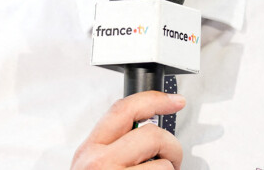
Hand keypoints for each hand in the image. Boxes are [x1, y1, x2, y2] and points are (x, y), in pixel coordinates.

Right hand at [71, 90, 185, 168]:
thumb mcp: (92, 166)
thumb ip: (112, 146)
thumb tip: (145, 133)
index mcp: (89, 149)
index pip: (123, 108)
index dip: (154, 99)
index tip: (175, 100)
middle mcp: (98, 162)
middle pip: (151, 134)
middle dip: (171, 146)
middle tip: (172, 160)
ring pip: (163, 164)